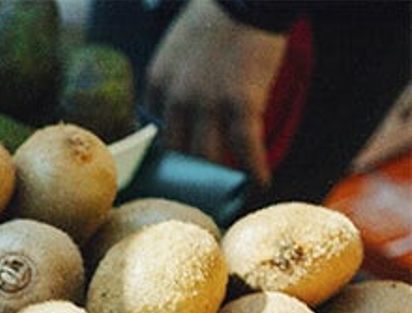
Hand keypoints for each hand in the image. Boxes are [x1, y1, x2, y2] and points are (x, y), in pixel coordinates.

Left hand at [145, 0, 288, 183]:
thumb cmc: (217, 16)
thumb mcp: (176, 47)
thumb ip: (172, 81)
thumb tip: (176, 113)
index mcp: (157, 84)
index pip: (158, 131)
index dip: (171, 150)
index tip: (180, 165)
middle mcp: (176, 100)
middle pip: (178, 151)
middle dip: (191, 172)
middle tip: (204, 189)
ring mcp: (207, 104)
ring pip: (208, 156)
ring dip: (221, 176)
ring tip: (231, 188)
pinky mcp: (241, 104)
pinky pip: (245, 148)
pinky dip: (254, 168)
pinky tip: (261, 182)